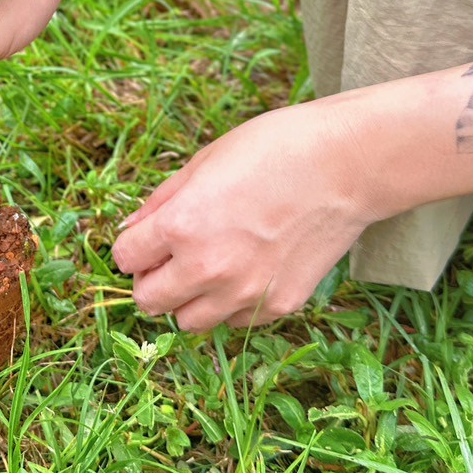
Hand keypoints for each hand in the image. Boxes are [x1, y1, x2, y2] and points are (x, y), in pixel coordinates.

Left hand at [111, 98, 389, 331]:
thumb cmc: (273, 149)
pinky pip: (234, 320)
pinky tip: (248, 269)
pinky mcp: (278, 307)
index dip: (133, 246)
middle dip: (152, 280)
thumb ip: (160, 202)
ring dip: (188, 299)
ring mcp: (245, 294)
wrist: (346, 165)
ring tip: (209, 266)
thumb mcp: (203, 162)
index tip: (147, 238)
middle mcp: (208, 269)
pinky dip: (231, 303)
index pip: (126, 259)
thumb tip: (129, 230)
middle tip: (170, 258)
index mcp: (182, 227)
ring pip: (188, 323)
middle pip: (149, 301)